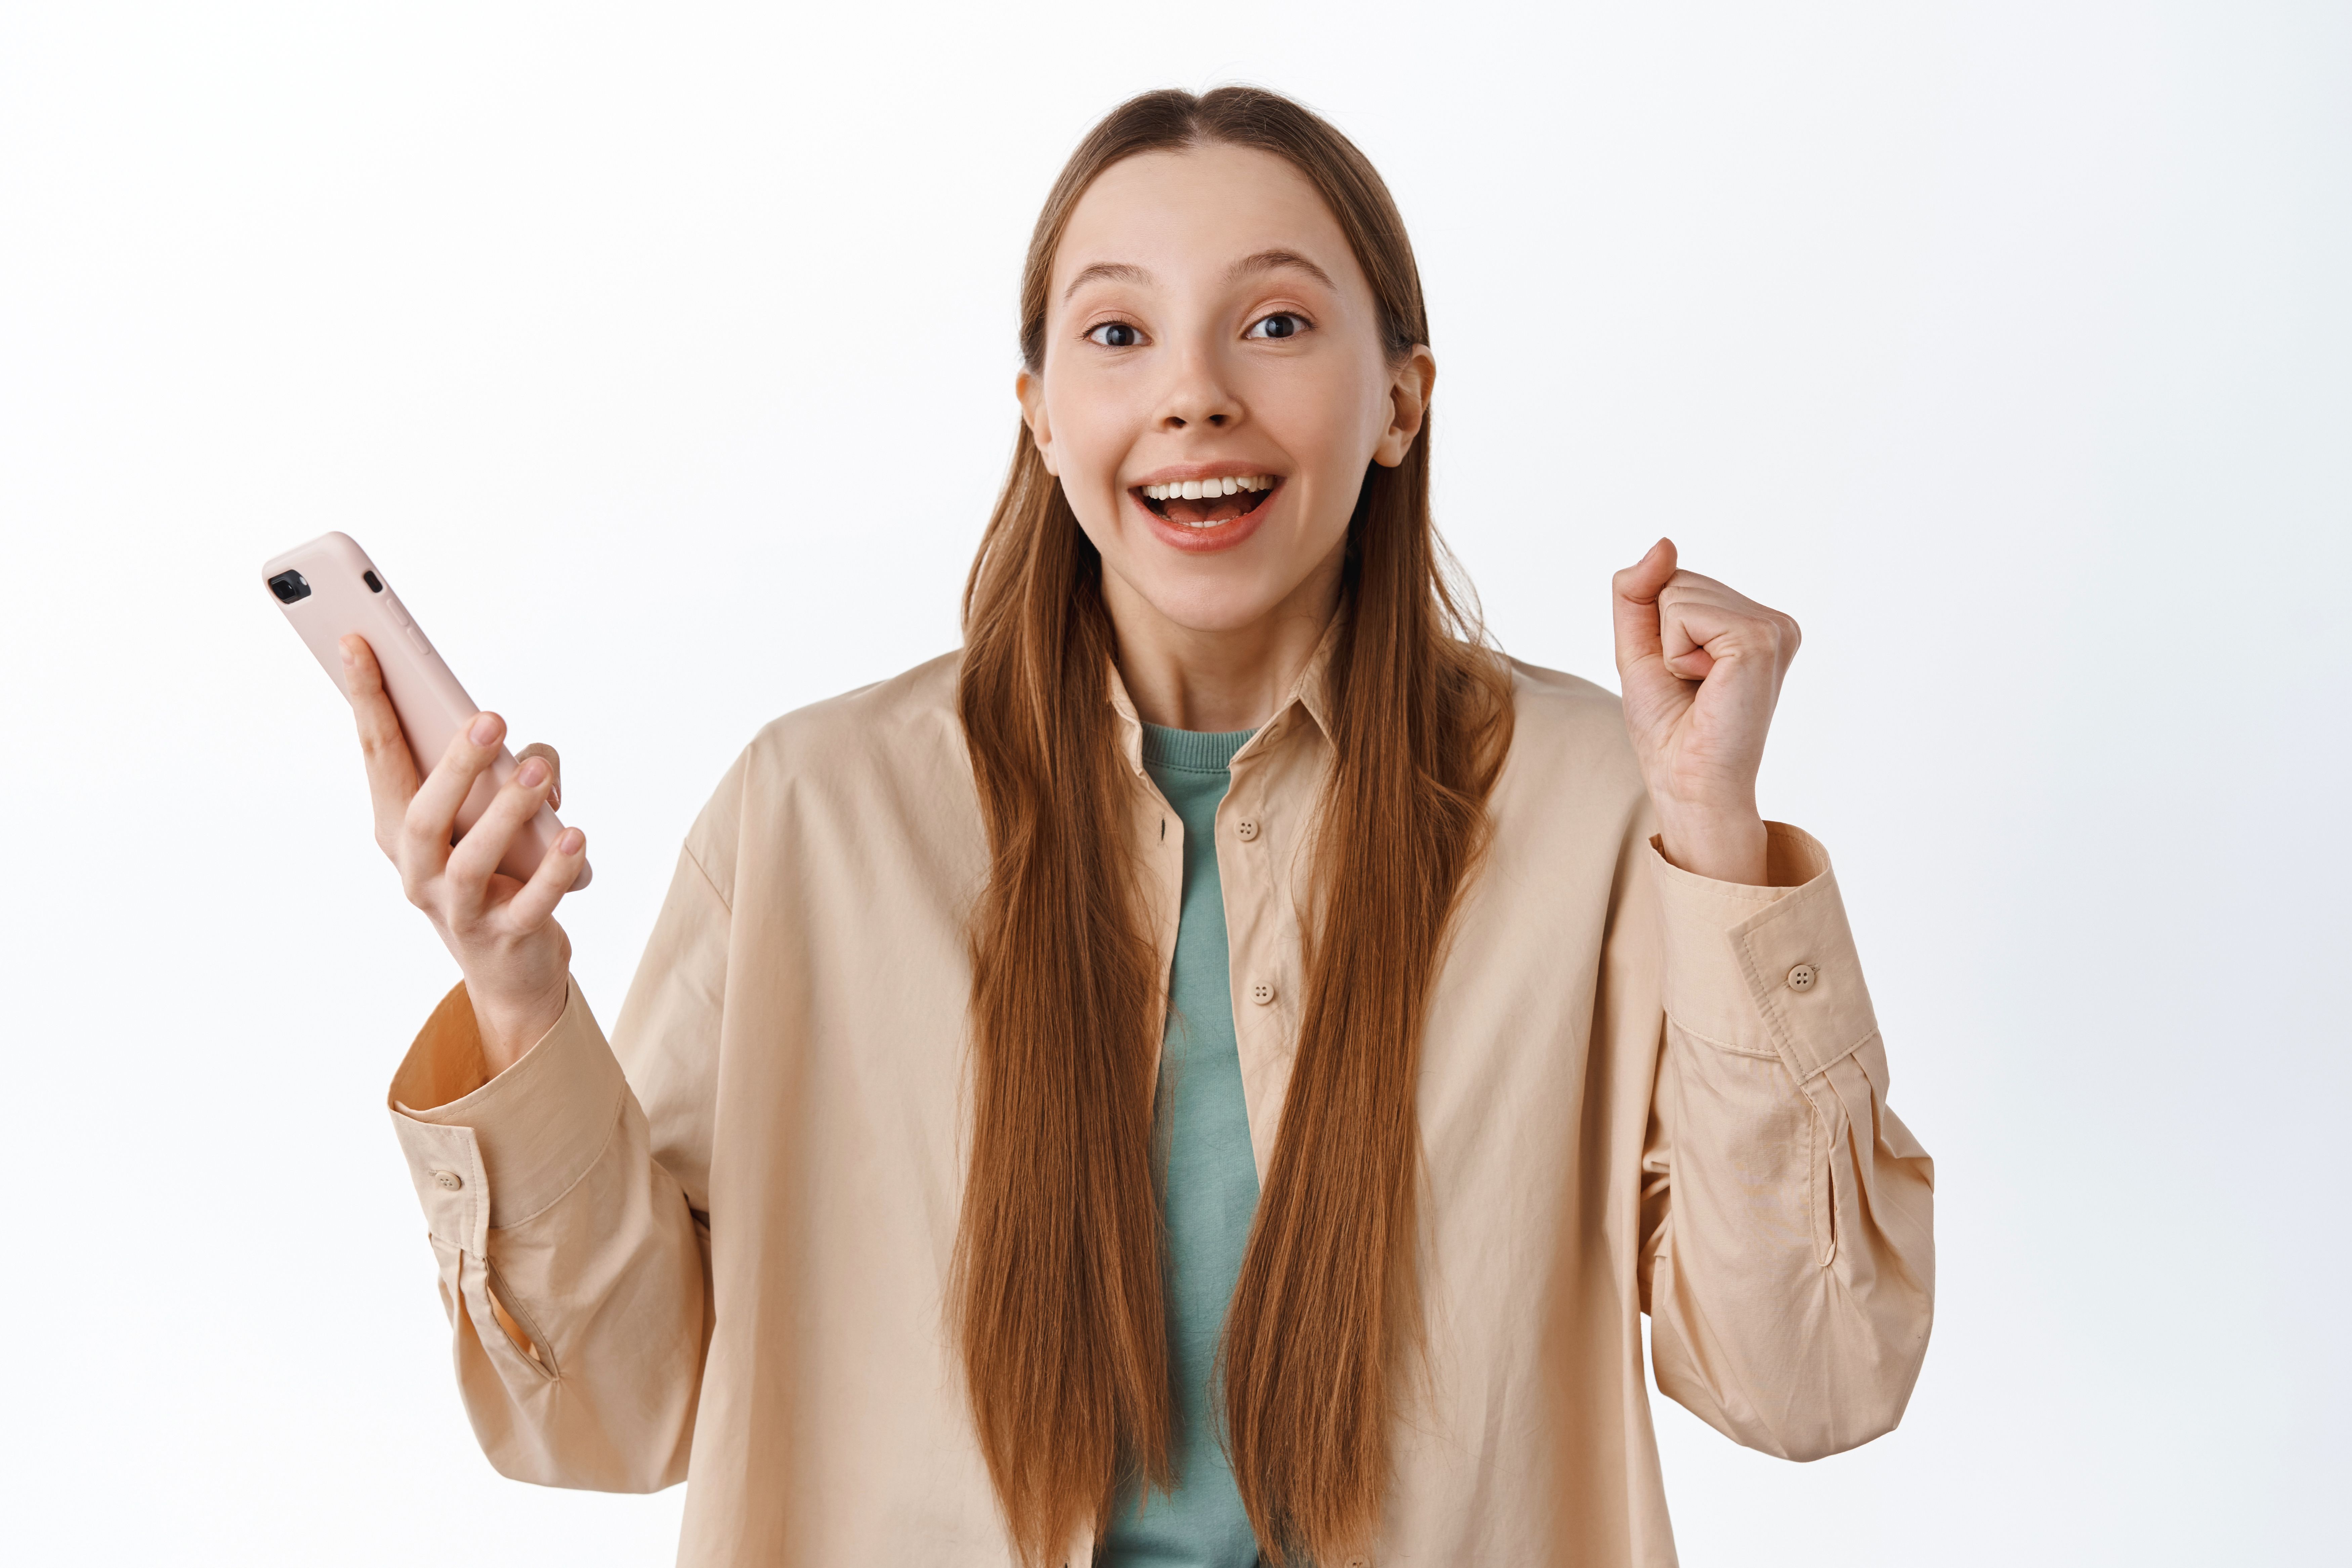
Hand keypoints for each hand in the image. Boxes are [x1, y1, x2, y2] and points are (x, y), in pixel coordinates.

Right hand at [341, 633, 586, 1073]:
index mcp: (400, 829)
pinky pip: (531, 902)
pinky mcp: (506, 937)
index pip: (379, 758)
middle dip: (454, 765)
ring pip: (471, 861)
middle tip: (491, 717)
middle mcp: (418, 871)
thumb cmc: (495, 868)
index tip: (358, 642)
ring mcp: (459, 909)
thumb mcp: (486, 814)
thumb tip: (532, 757)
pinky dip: (555, 869)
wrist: (510, 966)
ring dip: (506, 812)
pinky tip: (576, 836)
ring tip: (538, 772)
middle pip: (423, 815)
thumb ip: (503, 774)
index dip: (367, 701)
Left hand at [1610, 539, 1800, 884]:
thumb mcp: (1639, 647)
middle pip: (1677, 580)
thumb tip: (1663, 543)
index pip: (1678, 582)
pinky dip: (1675, 653)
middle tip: (1690, 686)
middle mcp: (1772, 621)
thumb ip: (1640, 590)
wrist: (1688, 781)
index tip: (1683, 675)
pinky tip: (1706, 686)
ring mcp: (1772, 628)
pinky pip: (1683, 613)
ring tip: (1700, 687)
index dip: (1658, 630)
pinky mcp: (1760, 640)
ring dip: (1667, 646)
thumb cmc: (1669, 726)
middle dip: (1662, 635)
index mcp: (1754, 622)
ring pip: (1677, 592)